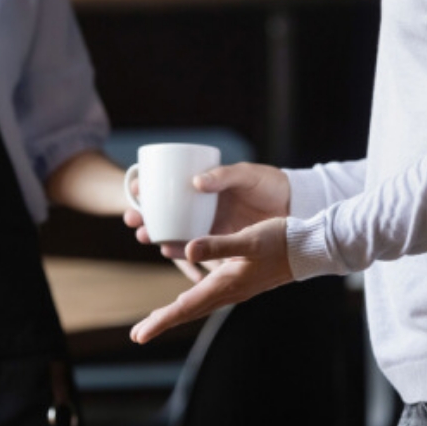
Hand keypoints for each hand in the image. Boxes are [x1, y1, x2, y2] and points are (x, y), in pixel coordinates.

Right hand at [124, 163, 289, 260]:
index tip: (136, 189)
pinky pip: (193, 248)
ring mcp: (207, 224)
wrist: (293, 206)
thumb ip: (224, 176)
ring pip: (173, 230)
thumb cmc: (269, 183)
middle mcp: (199, 205)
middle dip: (143, 215)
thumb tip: (196, 182)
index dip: (147, 187)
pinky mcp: (218, 242)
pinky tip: (169, 251)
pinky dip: (179, 250)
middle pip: (162, 211)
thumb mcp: (246, 175)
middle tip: (132, 218)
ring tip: (145, 236)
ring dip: (155, 234)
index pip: (166, 185)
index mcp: (202, 184)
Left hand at [130, 217, 292, 343]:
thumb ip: (218, 245)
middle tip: (138, 335)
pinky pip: (208, 297)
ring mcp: (235, 289)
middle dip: (162, 323)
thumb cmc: (281, 241)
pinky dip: (192, 302)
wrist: (310, 249)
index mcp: (225, 284)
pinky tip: (188, 300)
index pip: (185, 307)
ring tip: (155, 321)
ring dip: (175, 313)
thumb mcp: (248, 239)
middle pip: (188, 312)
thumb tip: (189, 249)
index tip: (139, 335)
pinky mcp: (240, 282)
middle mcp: (228, 292)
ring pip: (198, 306)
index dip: (161, 321)